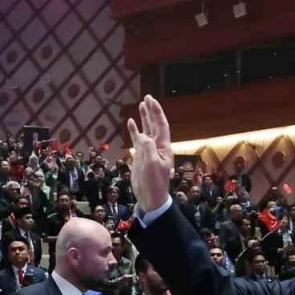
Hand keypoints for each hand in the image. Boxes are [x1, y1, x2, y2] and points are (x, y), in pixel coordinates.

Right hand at [125, 95, 173, 212]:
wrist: (150, 197)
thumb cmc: (154, 183)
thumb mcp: (152, 165)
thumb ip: (148, 148)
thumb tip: (143, 136)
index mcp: (164, 147)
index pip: (161, 125)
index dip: (157, 112)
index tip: (152, 101)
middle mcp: (157, 146)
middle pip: (154, 125)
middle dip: (151, 111)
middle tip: (147, 97)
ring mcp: (148, 151)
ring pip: (146, 130)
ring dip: (144, 118)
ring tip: (141, 105)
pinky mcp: (140, 156)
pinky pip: (137, 140)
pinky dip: (134, 131)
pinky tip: (131, 122)